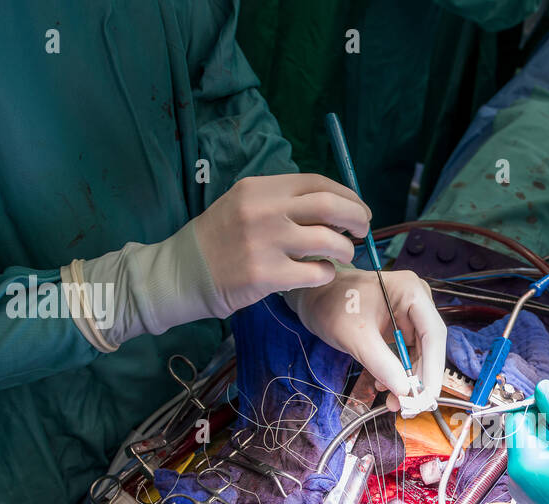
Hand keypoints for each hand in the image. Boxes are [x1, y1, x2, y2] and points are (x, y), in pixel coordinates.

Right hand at [67, 173, 372, 350]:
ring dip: (345, 250)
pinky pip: (315, 273)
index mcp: (261, 188)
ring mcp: (266, 242)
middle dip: (356, 218)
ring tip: (343, 256)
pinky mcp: (266, 275)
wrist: (184, 271)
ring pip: (328, 242)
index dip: (348, 196)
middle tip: (363, 230)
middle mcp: (265, 210)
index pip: (318, 183)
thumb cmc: (221, 239)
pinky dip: (326, 274)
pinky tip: (320, 275)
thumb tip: (334, 207)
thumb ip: (284, 202)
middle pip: (330, 207)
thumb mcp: (246, 205)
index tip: (360, 209)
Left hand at [289, 268, 445, 402]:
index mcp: (411, 291)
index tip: (427, 397)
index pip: (433, 335)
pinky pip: (407, 355)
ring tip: (393, 401)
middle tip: (410, 406)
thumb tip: (404, 391)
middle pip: (430, 346)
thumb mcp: (355, 336)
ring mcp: (410, 315)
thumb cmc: (331, 305)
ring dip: (408, 380)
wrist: (313, 297)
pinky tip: (384, 385)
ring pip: (420, 354)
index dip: (433, 368)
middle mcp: (417, 302)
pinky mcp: (400, 328)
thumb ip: (381, 363)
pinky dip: (397, 373)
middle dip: (420, 378)